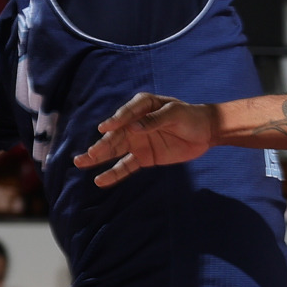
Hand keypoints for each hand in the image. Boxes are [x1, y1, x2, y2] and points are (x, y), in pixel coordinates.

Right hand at [72, 91, 216, 185]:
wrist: (206, 132)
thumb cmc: (190, 116)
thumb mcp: (175, 114)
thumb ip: (155, 120)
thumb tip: (133, 127)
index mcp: (142, 105)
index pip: (126, 113)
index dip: (116, 121)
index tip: (105, 128)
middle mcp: (135, 123)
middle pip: (116, 134)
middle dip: (103, 144)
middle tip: (90, 153)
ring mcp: (137, 141)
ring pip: (115, 150)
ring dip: (98, 157)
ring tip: (80, 162)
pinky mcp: (143, 157)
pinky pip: (126, 166)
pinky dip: (114, 173)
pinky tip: (100, 180)